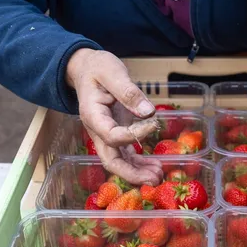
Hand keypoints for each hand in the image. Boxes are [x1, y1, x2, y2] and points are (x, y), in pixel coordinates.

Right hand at [66, 48, 162, 184]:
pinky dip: (139, 163)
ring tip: (159, 175)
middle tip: (154, 178)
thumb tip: (148, 111)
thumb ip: (129, 91)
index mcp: (93, 115)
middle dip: (131, 173)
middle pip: (110, 160)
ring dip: (138, 172)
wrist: (87, 68)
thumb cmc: (98, 68)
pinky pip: (126, 155)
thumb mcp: (112, 72)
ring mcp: (105, 134)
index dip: (133, 134)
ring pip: (118, 162)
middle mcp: (97, 130)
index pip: (112, 135)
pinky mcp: (116, 134)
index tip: (153, 124)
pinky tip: (155, 167)